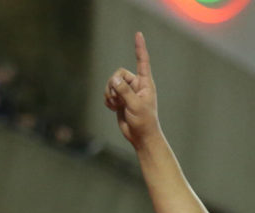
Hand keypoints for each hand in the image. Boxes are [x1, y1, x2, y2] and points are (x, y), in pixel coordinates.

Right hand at [103, 32, 160, 148]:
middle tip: (118, 98)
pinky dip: (108, 99)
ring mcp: (128, 92)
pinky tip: (113, 108)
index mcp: (146, 84)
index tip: (138, 34)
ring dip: (110, 93)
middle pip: (118, 73)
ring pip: (111, 82)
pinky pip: (108, 92)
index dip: (139, 48)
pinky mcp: (120, 99)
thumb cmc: (144, 121)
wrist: (140, 136)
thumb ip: (124, 91)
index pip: (142, 61)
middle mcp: (137, 85)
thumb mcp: (135, 105)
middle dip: (114, 84)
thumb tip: (114, 79)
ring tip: (116, 105)